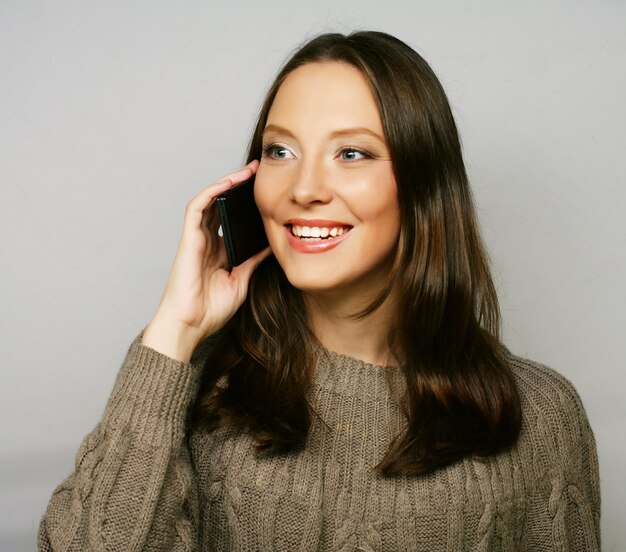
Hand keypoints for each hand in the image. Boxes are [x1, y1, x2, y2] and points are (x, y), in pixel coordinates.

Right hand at [142, 160, 270, 361]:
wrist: (190, 325)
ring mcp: (196, 238)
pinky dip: (211, 192)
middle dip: (239, 186)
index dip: (246, 204)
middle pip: (222, 205)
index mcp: (218, 250)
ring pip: (210, 200)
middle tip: (259, 172)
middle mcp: (207, 240)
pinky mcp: (188, 239)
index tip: (267, 192)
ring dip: (227, 183)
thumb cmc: (211, 309)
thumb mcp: (242, 280)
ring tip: (248, 171)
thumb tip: (273, 245)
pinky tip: (228, 182)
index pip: (232, 219)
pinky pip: (197, 207)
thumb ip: (253, 260)